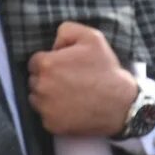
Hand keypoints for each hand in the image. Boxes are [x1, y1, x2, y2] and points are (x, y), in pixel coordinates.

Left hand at [28, 23, 139, 137]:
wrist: (121, 105)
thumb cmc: (106, 70)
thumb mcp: (92, 37)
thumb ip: (66, 30)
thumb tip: (53, 44)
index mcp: (47, 64)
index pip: (35, 61)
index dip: (50, 62)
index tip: (64, 66)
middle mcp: (41, 87)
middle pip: (34, 80)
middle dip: (47, 78)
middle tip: (68, 80)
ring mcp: (45, 108)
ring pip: (36, 98)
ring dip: (47, 95)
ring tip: (69, 93)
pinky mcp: (51, 124)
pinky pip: (45, 115)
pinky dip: (54, 112)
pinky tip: (71, 107)